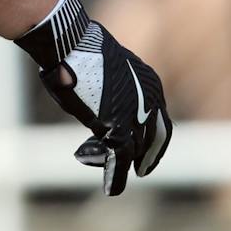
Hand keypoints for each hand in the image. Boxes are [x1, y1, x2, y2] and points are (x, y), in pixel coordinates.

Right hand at [15, 0, 172, 194]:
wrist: (70, 42)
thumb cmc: (80, 50)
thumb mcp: (107, 70)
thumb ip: (114, 90)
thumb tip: (102, 102)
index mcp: (149, 83)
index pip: (160, 120)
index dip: (154, 141)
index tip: (144, 153)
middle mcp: (149, 100)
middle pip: (155, 139)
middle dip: (147, 157)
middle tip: (141, 171)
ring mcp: (136, 114)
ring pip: (133, 151)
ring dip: (114, 162)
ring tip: (87, 156)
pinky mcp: (118, 128)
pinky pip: (120, 161)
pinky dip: (115, 177)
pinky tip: (110, 188)